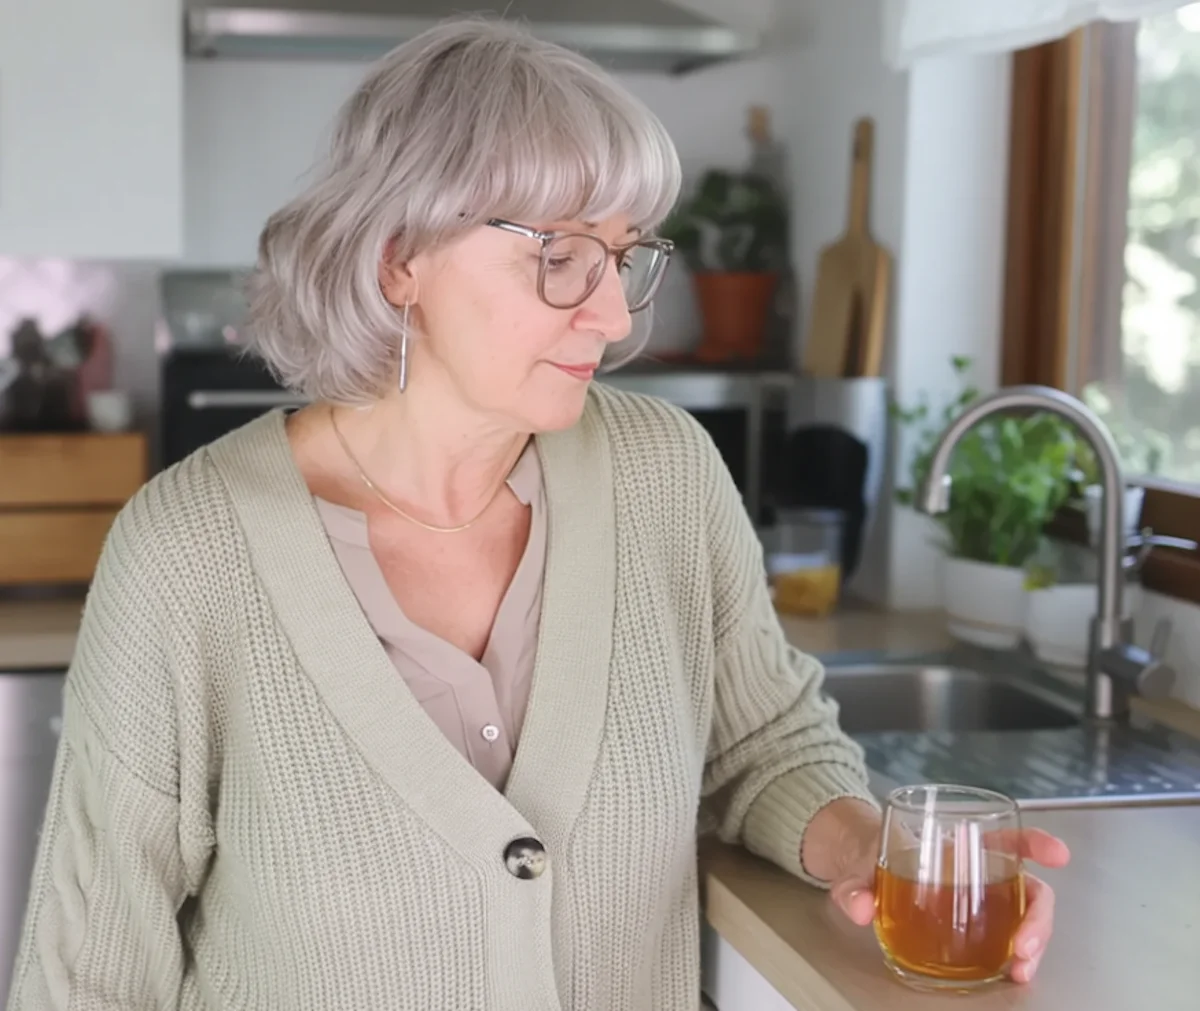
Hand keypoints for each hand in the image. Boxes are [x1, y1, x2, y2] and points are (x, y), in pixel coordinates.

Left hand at [827, 821, 1070, 983]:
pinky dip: (1015, 957)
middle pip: (1026, 886)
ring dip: (1033, 944)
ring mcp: (980, 898)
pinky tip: (1009, 973)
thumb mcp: (855, 865)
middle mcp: (977, 868)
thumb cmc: (866, 858)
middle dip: (1037, 918)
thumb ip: (854, 885)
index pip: (1003, 835)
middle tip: (1024, 948)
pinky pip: (1006, 938)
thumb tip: (861, 908)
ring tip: (1019, 970)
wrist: (858, 871)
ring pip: (1024, 917)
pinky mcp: (975, 925)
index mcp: (953, 843)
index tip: (1058, 854)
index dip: (1033, 842)